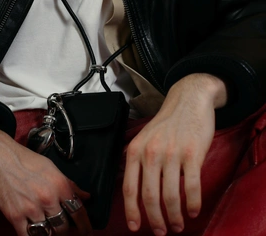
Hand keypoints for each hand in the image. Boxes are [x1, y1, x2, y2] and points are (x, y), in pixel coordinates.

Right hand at [0, 122, 91, 235]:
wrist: (0, 157)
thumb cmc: (26, 160)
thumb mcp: (51, 168)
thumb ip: (69, 184)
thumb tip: (85, 196)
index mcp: (60, 185)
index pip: (78, 212)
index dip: (85, 226)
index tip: (87, 233)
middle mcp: (48, 198)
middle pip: (63, 227)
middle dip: (64, 229)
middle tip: (61, 226)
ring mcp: (31, 209)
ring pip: (47, 234)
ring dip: (49, 232)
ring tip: (47, 227)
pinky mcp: (15, 216)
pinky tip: (34, 231)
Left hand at [123, 73, 227, 234]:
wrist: (189, 100)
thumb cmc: (167, 122)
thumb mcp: (144, 136)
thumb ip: (136, 158)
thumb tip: (129, 187)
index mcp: (136, 149)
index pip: (129, 187)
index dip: (132, 211)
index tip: (135, 227)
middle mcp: (151, 152)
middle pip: (150, 197)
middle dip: (156, 220)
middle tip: (162, 231)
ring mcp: (172, 153)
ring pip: (171, 196)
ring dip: (175, 217)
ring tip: (178, 224)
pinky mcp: (193, 154)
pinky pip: (191, 187)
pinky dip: (192, 204)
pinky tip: (193, 211)